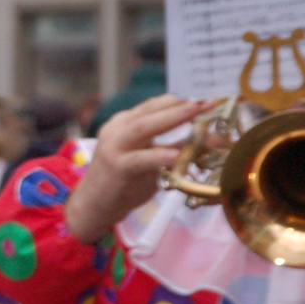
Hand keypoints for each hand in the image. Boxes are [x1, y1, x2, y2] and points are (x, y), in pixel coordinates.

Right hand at [63, 96, 217, 243]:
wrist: (92, 206)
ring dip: (172, 118)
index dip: (182, 100)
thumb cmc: (124, 182)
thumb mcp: (151, 160)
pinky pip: (139, 159)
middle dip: (182, 105)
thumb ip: (175, 147)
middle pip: (151, 111)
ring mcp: (114, 148)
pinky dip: (158, 156)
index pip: (155, 105)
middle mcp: (118, 130)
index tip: (208, 96)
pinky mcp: (115, 168)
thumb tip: (212, 140)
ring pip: (143, 127)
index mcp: (125, 123)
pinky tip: (175, 156)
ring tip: (195, 112)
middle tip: (209, 101)